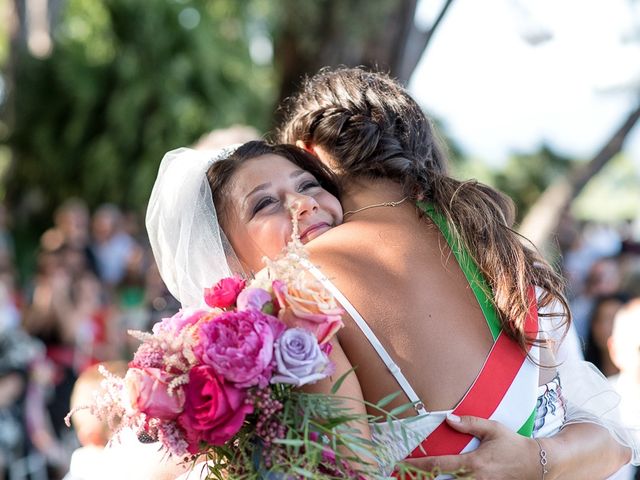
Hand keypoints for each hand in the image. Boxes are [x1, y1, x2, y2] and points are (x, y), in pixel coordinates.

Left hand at [401, 415, 539, 479]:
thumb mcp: (493, 429)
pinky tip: (441, 479)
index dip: (420, 465)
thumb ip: (470, 423)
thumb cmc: (513, 444)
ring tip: (418, 477)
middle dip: (422, 479)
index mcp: (474, 462)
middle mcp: (476, 478)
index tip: (403, 463)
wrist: (537, 464)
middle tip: (404, 473)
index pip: (440, 465)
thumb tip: (449, 418)